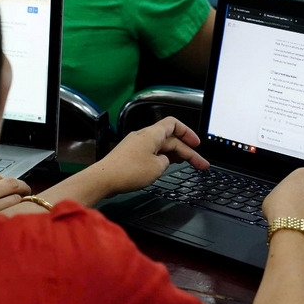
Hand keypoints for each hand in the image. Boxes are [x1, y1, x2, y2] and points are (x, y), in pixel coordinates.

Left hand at [92, 117, 207, 195]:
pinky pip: (150, 153)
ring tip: (186, 164)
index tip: (197, 145)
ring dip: (174, 154)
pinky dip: (161, 158)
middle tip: (200, 164)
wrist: (103, 179)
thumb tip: (164, 161)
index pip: (174, 124)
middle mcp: (143, 136)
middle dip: (187, 151)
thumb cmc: (128, 171)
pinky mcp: (130, 155)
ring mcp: (136, 145)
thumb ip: (167, 161)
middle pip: (170, 139)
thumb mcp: (157, 168)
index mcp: (152, 134)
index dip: (188, 133)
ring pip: (161, 146)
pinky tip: (165, 167)